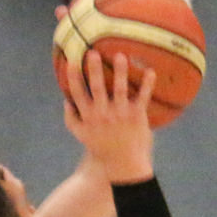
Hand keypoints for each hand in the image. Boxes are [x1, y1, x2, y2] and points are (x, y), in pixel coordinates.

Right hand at [61, 50, 155, 184]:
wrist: (123, 164)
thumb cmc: (101, 147)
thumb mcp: (81, 135)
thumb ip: (71, 118)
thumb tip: (66, 99)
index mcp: (89, 116)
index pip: (78, 93)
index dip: (73, 77)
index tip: (71, 61)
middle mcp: (103, 114)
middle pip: (97, 88)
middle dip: (94, 70)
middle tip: (93, 53)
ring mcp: (121, 114)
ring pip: (120, 89)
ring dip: (120, 72)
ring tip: (120, 55)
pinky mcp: (137, 116)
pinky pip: (143, 98)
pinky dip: (147, 85)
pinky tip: (151, 71)